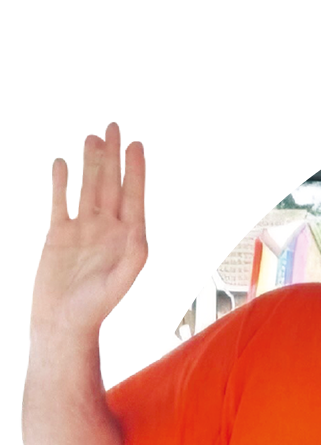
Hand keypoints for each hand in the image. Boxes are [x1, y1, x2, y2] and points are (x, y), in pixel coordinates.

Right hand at [31, 123, 147, 338]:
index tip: (137, 143)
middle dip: (113, 154)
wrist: (64, 320)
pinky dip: (60, 182)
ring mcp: (83, 229)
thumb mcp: (122, 280)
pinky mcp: (59, 234)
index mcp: (128, 238)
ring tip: (92, 135)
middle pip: (111, 183)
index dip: (136, 168)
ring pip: (87, 187)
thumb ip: (133, 254)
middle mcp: (107, 229)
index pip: (134, 195)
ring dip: (90, 161)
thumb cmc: (97, 305)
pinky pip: (59, 201)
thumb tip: (137, 230)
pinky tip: (60, 163)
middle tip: (114, 124)